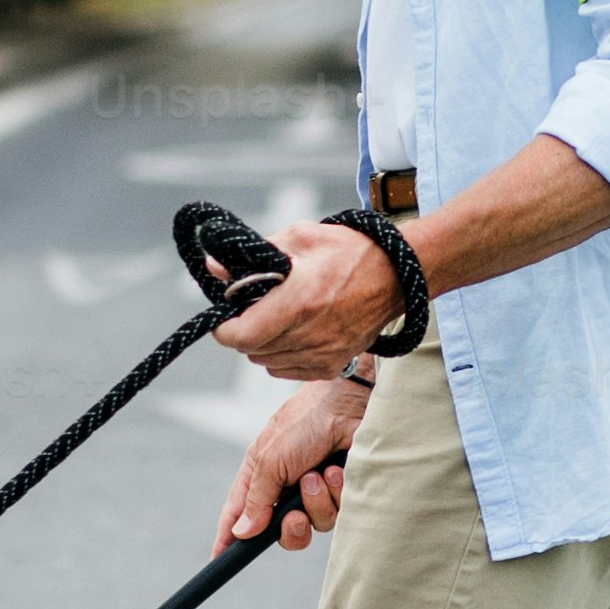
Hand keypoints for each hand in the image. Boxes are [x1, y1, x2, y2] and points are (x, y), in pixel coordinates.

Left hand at [212, 220, 403, 380]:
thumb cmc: (348, 251)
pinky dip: (282, 355)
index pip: (241, 335)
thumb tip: (213, 269)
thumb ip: (254, 255)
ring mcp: (323, 354)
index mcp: (299, 300)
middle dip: (244, 329)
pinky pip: (288, 370)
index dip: (225, 327)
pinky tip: (293, 332)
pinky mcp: (333, 365)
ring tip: (277, 317)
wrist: (395, 275)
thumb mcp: (299, 238)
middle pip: (251, 349)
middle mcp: (310, 333)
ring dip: (263, 343)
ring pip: (267, 361)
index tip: (226, 314)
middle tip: (254, 308)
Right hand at [225, 373, 371, 551]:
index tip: (219, 557)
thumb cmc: (304, 421)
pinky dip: (336, 493)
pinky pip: (338, 513)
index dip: (229, 537)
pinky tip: (337, 470)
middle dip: (290, 528)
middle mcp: (287, 487)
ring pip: (314, 525)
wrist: (349, 404)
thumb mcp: (270, 459)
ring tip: (319, 474)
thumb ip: (256, 499)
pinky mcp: (342, 491)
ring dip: (316, 502)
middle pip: (283, 532)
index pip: (240, 513)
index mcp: (261, 475)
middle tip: (294, 513)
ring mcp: (316, 490)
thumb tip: (241, 532)